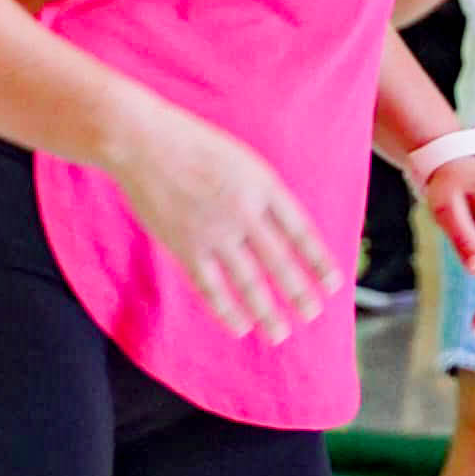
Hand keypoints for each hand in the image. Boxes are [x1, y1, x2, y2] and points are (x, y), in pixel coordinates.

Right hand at [111, 96, 339, 342]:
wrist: (142, 141)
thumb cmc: (191, 143)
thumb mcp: (240, 158)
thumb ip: (261, 193)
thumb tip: (282, 228)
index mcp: (262, 186)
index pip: (300, 232)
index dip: (318, 261)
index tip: (333, 284)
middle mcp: (244, 212)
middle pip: (279, 261)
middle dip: (298, 293)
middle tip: (312, 315)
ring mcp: (214, 232)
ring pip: (248, 282)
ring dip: (266, 312)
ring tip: (279, 334)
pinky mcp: (185, 246)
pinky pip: (211, 287)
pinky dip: (226, 311)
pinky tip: (240, 327)